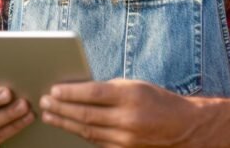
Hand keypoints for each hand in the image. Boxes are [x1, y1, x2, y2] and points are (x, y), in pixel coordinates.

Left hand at [39, 79, 204, 146]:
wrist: (186, 129)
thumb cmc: (158, 101)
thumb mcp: (136, 86)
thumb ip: (109, 88)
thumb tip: (77, 90)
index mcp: (131, 96)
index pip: (93, 94)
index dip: (70, 92)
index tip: (53, 90)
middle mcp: (129, 119)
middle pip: (86, 114)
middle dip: (61, 108)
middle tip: (44, 102)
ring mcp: (127, 139)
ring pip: (88, 131)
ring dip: (65, 122)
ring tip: (49, 115)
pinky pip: (97, 142)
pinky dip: (80, 134)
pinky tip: (68, 127)